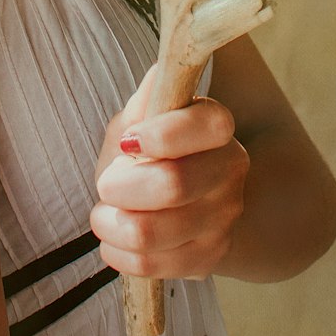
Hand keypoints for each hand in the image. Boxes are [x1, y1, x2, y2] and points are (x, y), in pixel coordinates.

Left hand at [90, 65, 249, 280]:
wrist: (176, 200)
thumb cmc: (149, 149)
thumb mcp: (142, 115)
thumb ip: (148, 98)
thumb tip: (159, 72)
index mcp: (217, 126)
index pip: (205, 127)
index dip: (161, 135)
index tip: (128, 140)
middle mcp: (230, 172)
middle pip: (172, 186)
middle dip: (119, 185)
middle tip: (107, 183)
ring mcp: (223, 220)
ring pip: (151, 233)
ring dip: (110, 222)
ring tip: (105, 212)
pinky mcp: (207, 260)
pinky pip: (148, 264)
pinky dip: (117, 251)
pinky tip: (116, 237)